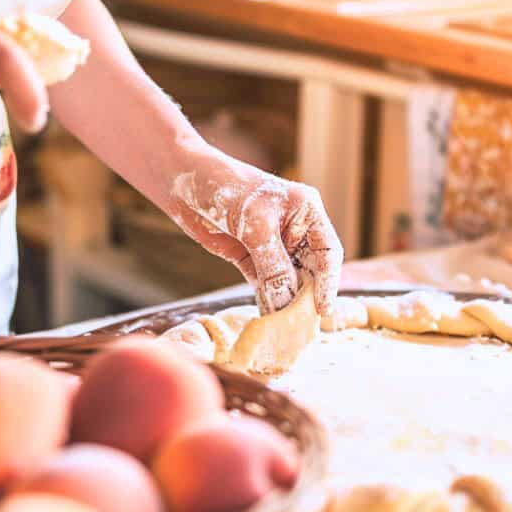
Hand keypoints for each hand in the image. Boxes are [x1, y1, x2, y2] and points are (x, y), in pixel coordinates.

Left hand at [165, 143, 342, 315]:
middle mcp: (294, 230)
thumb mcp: (254, 225)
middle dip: (307, 296)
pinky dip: (267, 300)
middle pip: (311, 270)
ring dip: (287, 302)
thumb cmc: (224, 187)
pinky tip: (268, 318)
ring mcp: (273, 246)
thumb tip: (286, 303)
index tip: (322, 309)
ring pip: (289, 280)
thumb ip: (272, 264)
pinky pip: (266, 284)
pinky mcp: (251, 258)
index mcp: (306, 212)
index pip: (327, 251)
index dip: (328, 281)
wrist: (183, 183)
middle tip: (304, 326)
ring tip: (287, 328)